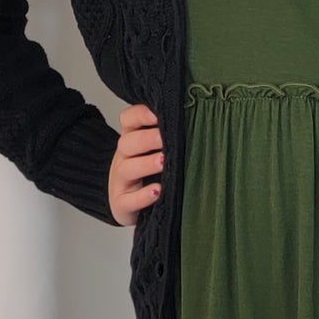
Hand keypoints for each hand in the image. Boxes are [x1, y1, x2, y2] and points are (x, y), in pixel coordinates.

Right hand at [108, 103, 163, 225]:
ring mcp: (120, 180)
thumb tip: (198, 118)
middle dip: (147, 139)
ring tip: (163, 162)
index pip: (129, 118)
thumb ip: (170, 133)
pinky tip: (157, 191)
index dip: (142, 114)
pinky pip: (127, 200)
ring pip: (126, 168)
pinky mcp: (121, 203)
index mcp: (132, 137)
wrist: (127, 200)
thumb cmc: (149, 169)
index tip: (160, 114)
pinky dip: (142, 196)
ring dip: (146, 164)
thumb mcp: (156, 148)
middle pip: (127, 142)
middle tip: (164, 139)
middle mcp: (123, 156)